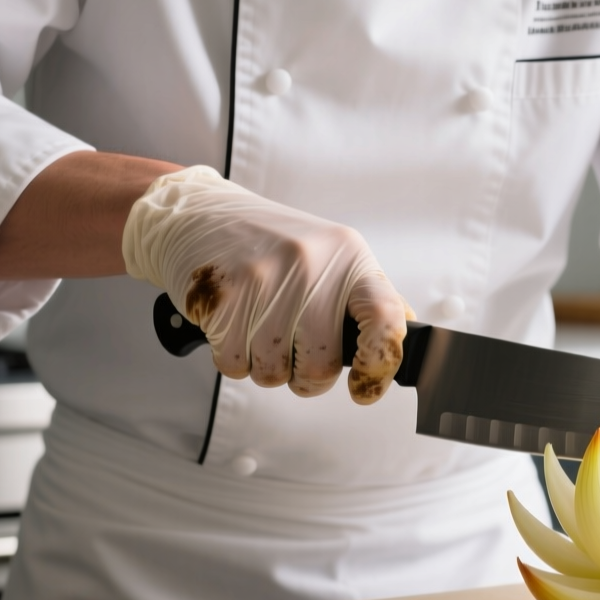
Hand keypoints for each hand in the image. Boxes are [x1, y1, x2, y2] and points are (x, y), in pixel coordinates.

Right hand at [122, 166, 411, 402]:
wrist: (196, 211)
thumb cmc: (267, 240)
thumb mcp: (331, 254)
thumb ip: (368, 298)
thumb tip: (403, 338)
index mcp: (348, 256)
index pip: (385, 318)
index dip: (380, 364)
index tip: (365, 388)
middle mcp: (310, 265)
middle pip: (321, 366)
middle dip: (306, 377)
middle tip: (294, 354)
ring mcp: (264, 280)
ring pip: (274, 373)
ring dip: (266, 368)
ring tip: (258, 329)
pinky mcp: (222, 297)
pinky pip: (234, 365)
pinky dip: (233, 359)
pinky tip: (233, 325)